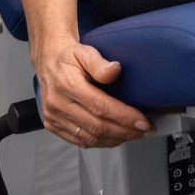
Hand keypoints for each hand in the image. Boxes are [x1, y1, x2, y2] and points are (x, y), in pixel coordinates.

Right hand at [34, 35, 153, 147]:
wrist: (48, 61)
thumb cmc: (68, 57)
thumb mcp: (85, 51)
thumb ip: (100, 63)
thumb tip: (115, 70)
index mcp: (66, 84)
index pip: (100, 106)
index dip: (124, 117)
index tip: (143, 121)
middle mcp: (58, 103)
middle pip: (97, 126)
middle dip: (126, 131)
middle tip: (145, 130)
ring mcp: (54, 117)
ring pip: (89, 138)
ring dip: (116, 139)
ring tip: (135, 135)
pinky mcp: (53, 125)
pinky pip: (79, 141)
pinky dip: (100, 143)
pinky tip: (115, 138)